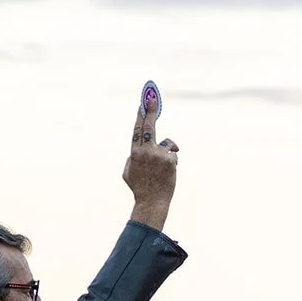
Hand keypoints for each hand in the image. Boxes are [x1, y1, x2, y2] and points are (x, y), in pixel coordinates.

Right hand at [123, 104, 178, 231]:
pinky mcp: (170, 162)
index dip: (140, 114)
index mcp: (135, 153)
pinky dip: (172, 163)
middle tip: (153, 98)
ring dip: (167, 152)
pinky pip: (173, 155)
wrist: (152, 202)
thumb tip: (140, 147)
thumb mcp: (128, 172)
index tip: (143, 102)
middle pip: (149, 126)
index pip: (137, 129)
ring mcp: (158, 156)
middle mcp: (146, 151)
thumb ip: (133, 157)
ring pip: (167, 144)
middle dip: (151, 110)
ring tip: (162, 168)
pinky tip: (168, 174)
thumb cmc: (139, 188)